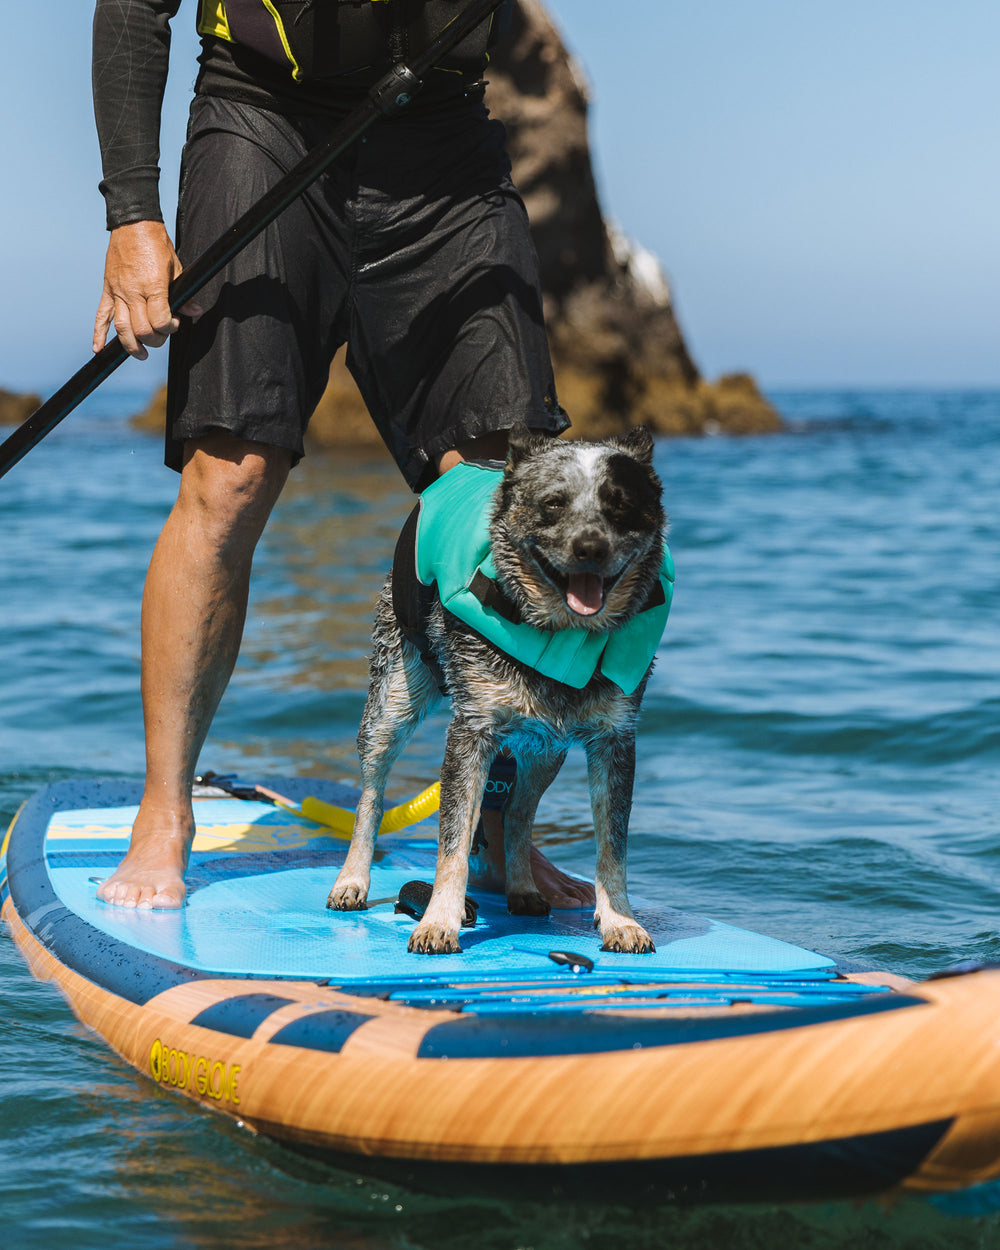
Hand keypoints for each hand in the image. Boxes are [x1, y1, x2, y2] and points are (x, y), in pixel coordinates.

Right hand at [93, 220, 201, 359]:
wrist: (133, 224)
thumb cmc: (157, 244)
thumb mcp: (177, 268)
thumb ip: (183, 294)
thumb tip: (194, 311)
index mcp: (153, 286)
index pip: (160, 321)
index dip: (170, 328)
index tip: (174, 323)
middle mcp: (133, 292)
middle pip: (141, 330)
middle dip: (154, 340)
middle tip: (161, 336)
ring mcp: (118, 291)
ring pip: (122, 328)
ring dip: (131, 346)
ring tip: (141, 354)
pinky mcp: (108, 289)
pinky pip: (101, 315)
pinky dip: (98, 333)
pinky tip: (98, 348)